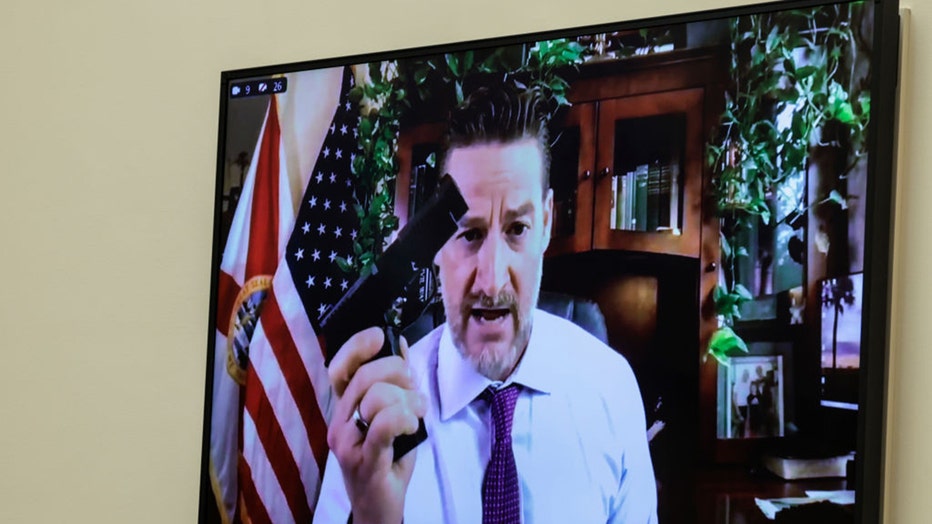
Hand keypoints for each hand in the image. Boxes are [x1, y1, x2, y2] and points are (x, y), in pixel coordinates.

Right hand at [327, 327, 426, 523]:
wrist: (380, 507)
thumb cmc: (389, 459)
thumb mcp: (395, 414)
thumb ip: (395, 381)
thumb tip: (398, 342)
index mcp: (344, 408)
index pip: (340, 367)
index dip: (358, 345)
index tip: (380, 336)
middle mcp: (338, 421)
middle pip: (365, 376)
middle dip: (399, 374)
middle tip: (414, 391)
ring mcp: (347, 442)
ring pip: (376, 397)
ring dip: (407, 399)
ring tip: (416, 414)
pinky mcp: (363, 460)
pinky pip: (383, 424)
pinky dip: (403, 418)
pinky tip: (412, 426)